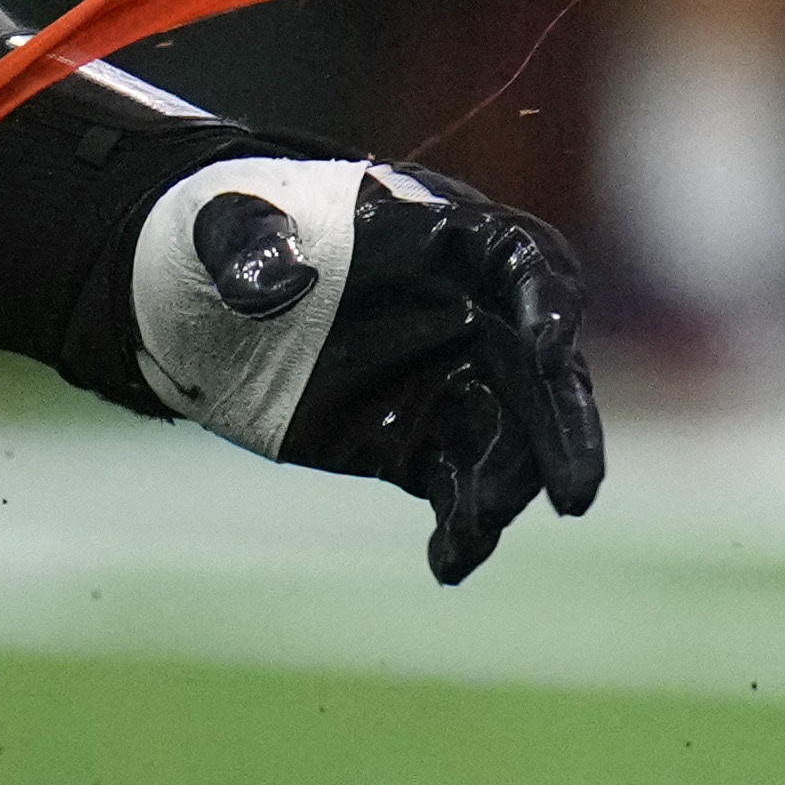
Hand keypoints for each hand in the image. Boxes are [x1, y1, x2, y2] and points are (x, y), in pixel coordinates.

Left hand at [135, 157, 612, 582]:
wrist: (208, 300)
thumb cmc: (233, 231)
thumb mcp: (226, 221)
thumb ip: (252, 243)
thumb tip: (277, 287)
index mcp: (446, 236)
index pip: (526, 261)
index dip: (549, 302)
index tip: (548, 349)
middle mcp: (469, 311)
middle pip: (546, 369)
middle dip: (566, 428)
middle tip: (576, 494)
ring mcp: (447, 380)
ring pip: (510, 438)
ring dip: (508, 488)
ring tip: (474, 532)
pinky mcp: (416, 440)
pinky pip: (460, 486)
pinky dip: (464, 527)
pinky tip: (448, 562)